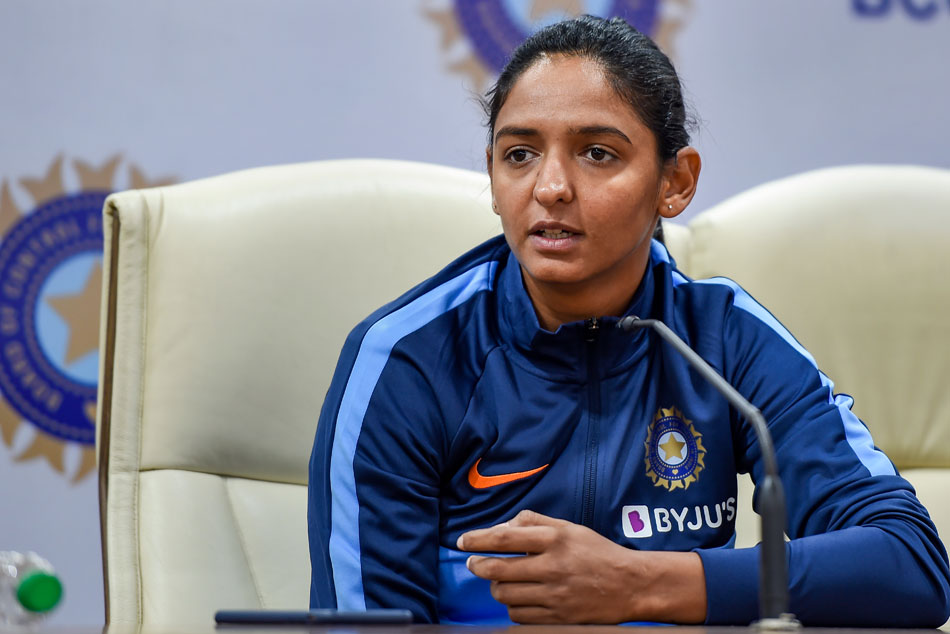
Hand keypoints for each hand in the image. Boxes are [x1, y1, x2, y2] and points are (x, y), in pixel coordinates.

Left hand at [457, 509, 705, 623]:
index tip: (463, 542)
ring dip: (496, 587)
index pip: (504, 538)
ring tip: (500, 581)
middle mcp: (553, 567)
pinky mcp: (558, 618)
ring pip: (505, 595)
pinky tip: (518, 598)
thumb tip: (500, 527)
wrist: (631, 585)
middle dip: (478, 566)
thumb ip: (534, 522)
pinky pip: (519, 615)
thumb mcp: (569, 528)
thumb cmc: (597, 552)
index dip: (477, 539)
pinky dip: (512, 606)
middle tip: (474, 563)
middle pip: (498, 570)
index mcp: (555, 539)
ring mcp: (555, 595)